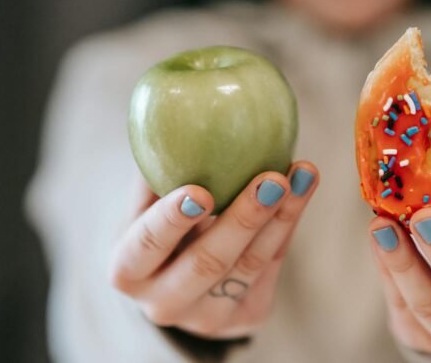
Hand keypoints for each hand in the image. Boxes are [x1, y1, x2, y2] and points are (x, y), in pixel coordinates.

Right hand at [110, 161, 318, 338]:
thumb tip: (172, 112)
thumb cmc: (157, 226)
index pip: (147, 246)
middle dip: (244, 219)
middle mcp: (164, 304)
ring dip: (281, 216)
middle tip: (272, 178)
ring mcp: (207, 318)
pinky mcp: (247, 317)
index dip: (171, 220)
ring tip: (302, 174)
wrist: (178, 282)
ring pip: (250, 265)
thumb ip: (156, 171)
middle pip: (207, 262)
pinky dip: (288, 224)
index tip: (200, 190)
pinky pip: (272, 266)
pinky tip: (302, 189)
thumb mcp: (144, 205)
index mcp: (128, 271)